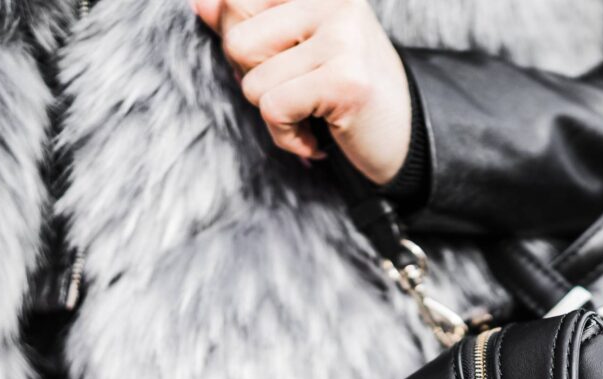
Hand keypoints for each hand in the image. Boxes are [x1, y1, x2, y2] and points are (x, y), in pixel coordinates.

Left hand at [194, 0, 411, 184]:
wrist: (402, 139)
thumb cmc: (343, 92)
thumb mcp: (293, 49)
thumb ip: (248, 23)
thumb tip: (200, 3)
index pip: (236, 2)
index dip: (243, 47)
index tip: (283, 65)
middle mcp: (335, 1)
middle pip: (237, 40)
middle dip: (256, 80)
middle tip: (299, 93)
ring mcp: (343, 37)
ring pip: (253, 81)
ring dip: (274, 114)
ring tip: (311, 115)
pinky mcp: (346, 80)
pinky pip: (273, 108)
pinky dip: (286, 136)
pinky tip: (314, 138)